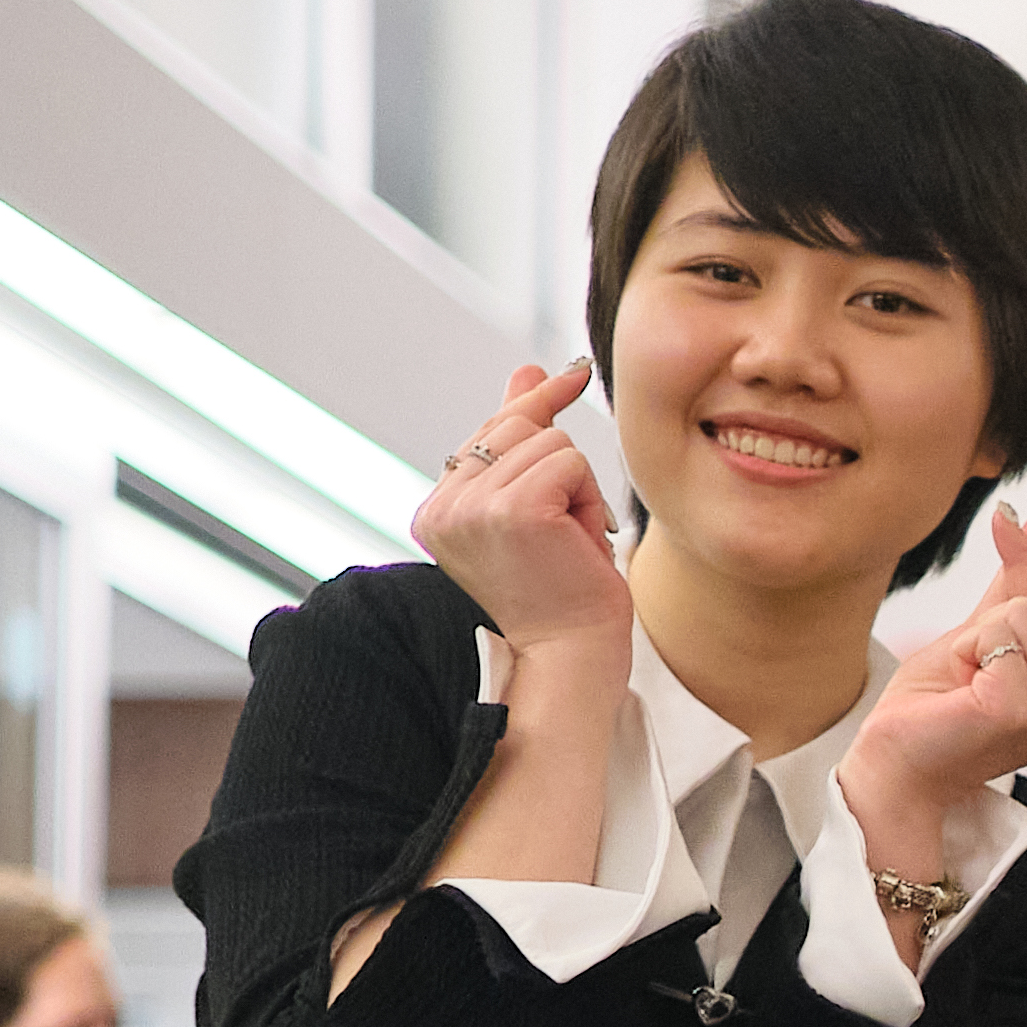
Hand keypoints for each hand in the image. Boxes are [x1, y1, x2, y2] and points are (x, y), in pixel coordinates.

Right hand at [410, 361, 626, 651]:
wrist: (573, 657)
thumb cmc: (563, 594)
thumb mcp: (536, 509)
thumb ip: (522, 442)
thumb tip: (528, 370)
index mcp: (438, 512)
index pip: (487, 433)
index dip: (533, 407)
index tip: (571, 374)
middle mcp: (444, 507)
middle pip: (517, 426)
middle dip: (560, 465)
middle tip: (570, 528)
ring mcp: (472, 506)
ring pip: (549, 442)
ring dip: (578, 489)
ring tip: (569, 544)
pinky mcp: (511, 508)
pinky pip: (569, 461)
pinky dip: (589, 498)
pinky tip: (579, 541)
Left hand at [843, 506, 1026, 884]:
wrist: (893, 770)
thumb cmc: (931, 711)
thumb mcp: (978, 634)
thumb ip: (1018, 581)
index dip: (1007, 608)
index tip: (973, 647)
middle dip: (991, 628)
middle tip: (966, 680)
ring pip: (1023, 617)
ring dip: (976, 642)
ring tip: (962, 690)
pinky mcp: (1020, 713)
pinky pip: (1000, 637)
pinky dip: (966, 654)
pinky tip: (958, 697)